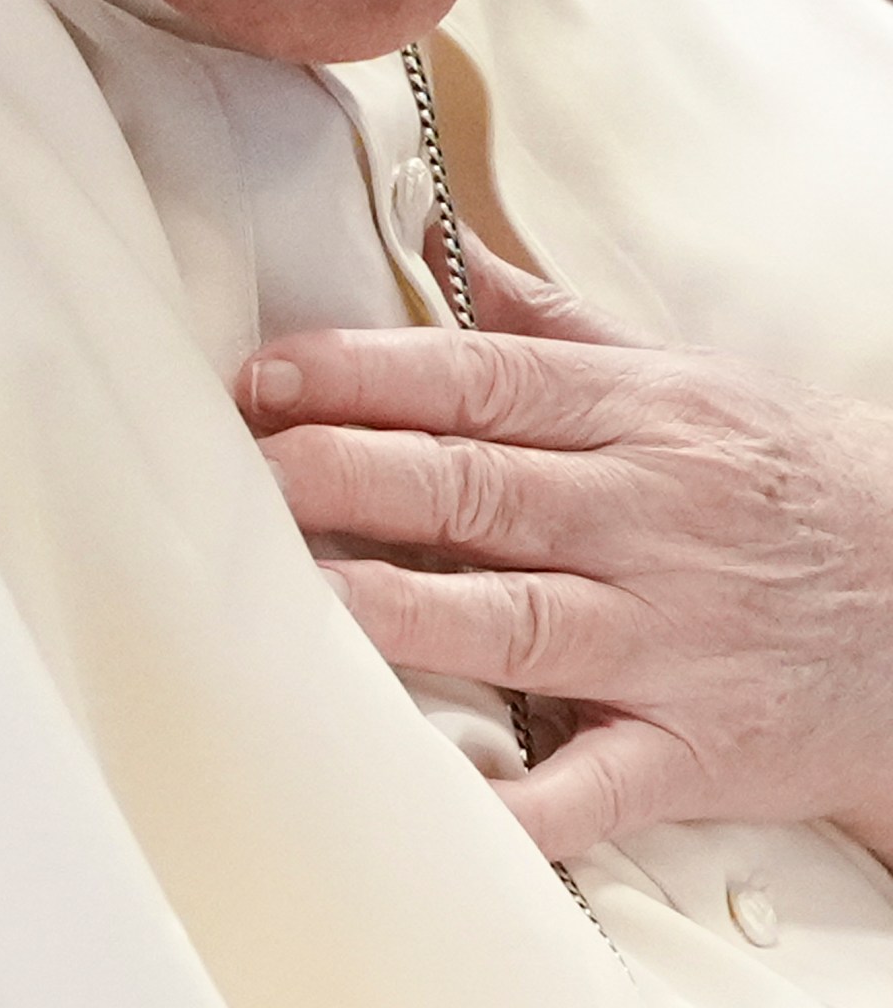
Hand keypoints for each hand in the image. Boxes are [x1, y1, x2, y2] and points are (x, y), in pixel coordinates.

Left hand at [238, 238, 892, 865]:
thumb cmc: (784, 477)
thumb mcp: (681, 375)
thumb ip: (554, 320)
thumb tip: (442, 239)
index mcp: (633, 415)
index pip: (480, 381)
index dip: (366, 375)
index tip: (267, 375)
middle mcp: (643, 517)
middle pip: (478, 487)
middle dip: (354, 475)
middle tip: (248, 470)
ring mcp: (669, 636)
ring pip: (519, 618)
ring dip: (405, 612)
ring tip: (303, 597)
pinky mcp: (696, 748)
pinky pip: (599, 780)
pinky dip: (525, 793)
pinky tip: (445, 792)